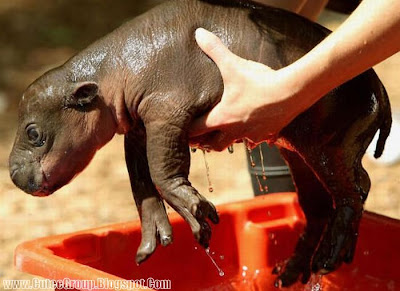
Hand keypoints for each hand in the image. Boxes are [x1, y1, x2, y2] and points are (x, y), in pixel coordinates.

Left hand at [190, 28, 301, 150]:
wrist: (291, 93)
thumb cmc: (259, 82)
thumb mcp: (234, 65)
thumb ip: (215, 50)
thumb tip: (198, 34)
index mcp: (222, 117)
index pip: (196, 131)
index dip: (187, 132)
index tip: (182, 131)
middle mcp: (234, 131)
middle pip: (213, 145)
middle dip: (206, 142)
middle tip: (202, 137)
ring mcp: (251, 134)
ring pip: (234, 144)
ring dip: (227, 139)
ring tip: (225, 131)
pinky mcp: (266, 134)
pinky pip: (254, 140)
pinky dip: (250, 136)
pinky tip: (252, 127)